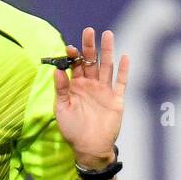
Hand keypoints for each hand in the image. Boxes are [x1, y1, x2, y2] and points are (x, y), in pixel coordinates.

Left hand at [52, 28, 128, 168]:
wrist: (90, 148)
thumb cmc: (73, 130)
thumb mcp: (62, 109)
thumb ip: (60, 89)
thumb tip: (56, 69)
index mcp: (76, 87)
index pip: (75, 67)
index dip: (73, 57)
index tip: (70, 48)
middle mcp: (90, 86)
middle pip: (91, 62)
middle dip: (90, 47)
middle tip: (89, 31)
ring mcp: (104, 91)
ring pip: (107, 67)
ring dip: (107, 52)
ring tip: (107, 35)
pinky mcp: (116, 99)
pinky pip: (121, 82)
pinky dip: (124, 70)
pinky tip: (124, 57)